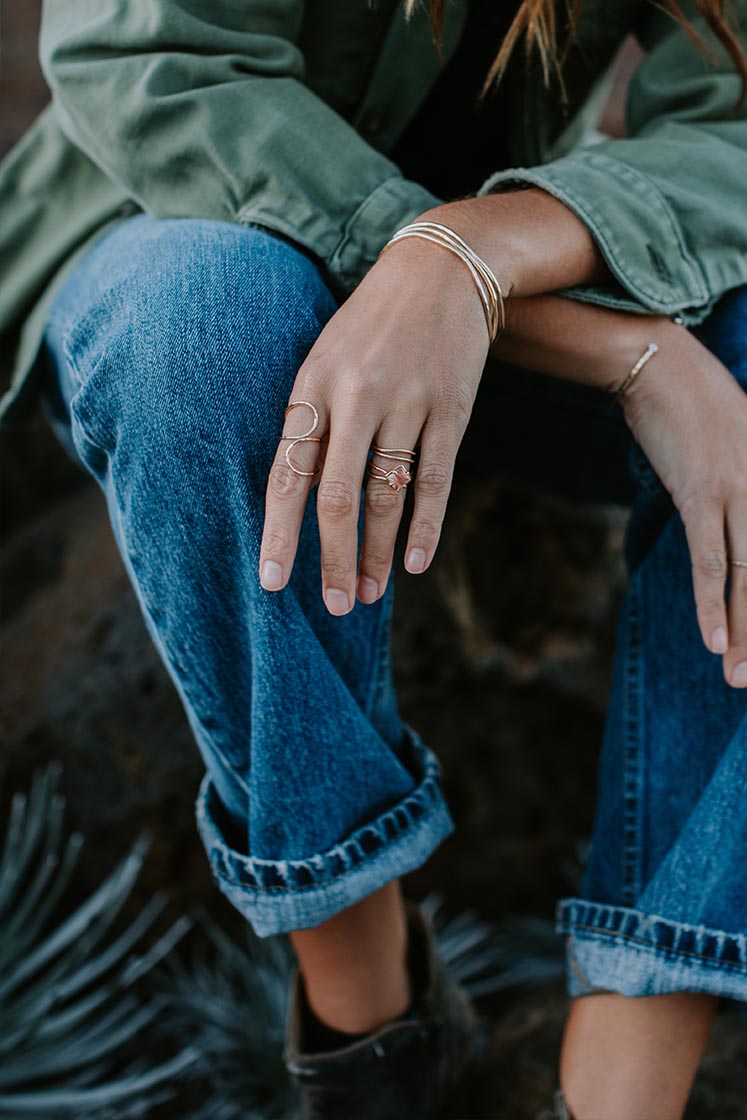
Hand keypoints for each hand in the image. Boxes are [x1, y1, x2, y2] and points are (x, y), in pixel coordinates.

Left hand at [258, 223, 490, 614]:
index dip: (279, 534)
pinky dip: (424, 526)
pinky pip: (435, 480)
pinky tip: (414, 563)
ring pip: (386, 497)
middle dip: (334, 559)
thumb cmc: (371, 324)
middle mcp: (355, 397)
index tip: (273, 583)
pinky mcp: (451, 408)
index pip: (288, 475)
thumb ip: (311, 422)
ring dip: (377, 553)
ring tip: (369, 594)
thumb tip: (299, 498)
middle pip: (338, 498)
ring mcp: (406, 403)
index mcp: (312, 387)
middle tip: (335, 606)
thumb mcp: (324, 359)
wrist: (439, 268)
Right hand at [621, 325, 746, 686]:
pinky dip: (711, 602)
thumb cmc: (692, 399)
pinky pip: (708, 558)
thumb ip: (743, 482)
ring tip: (739, 676)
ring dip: (745, 630)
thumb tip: (732, 516)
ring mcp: (739, 489)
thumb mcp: (735, 441)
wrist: (659, 363)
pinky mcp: (701, 492)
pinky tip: (712, 639)